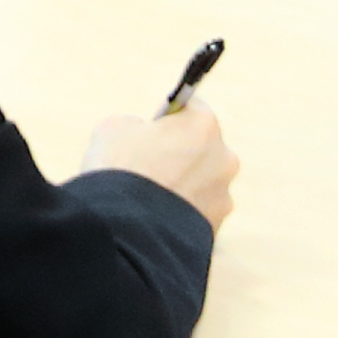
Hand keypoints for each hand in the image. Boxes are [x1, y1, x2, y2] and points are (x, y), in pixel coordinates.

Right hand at [81, 101, 237, 227]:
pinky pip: (195, 212)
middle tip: (146, 165)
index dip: (166, 118)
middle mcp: (223, 157)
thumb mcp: (113, 129)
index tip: (151, 129)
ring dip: (181, 186)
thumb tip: (141, 137)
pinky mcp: (216, 225)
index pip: (189, 108)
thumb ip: (134, 125)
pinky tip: (155, 218)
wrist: (126, 229)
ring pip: (200, 182)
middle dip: (178, 154)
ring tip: (148, 198)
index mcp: (202, 124)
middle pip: (200, 148)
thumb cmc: (119, 169)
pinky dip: (179, 213)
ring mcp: (223, 194)